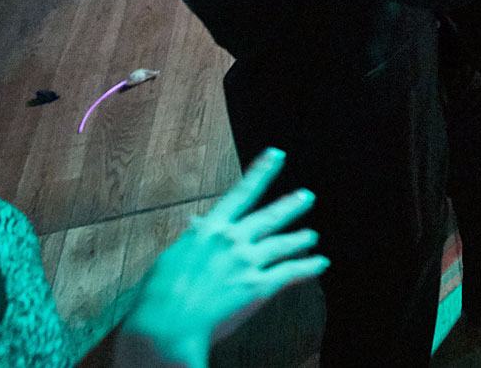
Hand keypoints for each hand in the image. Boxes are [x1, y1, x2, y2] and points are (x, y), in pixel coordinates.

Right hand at [117, 149, 326, 366]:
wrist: (167, 325)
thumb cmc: (160, 294)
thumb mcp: (173, 256)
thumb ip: (193, 237)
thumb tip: (199, 222)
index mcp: (210, 229)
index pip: (241, 193)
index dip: (260, 172)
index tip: (276, 155)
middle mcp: (233, 240)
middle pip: (269, 216)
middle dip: (290, 205)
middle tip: (306, 196)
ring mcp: (248, 262)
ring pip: (282, 244)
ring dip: (300, 238)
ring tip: (312, 235)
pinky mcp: (258, 287)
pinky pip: (290, 273)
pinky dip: (308, 268)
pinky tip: (320, 263)